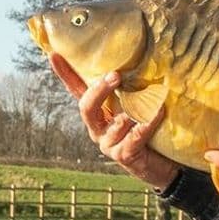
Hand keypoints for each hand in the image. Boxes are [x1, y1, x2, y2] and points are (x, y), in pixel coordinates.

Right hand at [49, 53, 179, 190]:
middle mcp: (99, 128)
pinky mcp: (123, 155)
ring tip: (153, 100)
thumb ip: (137, 91)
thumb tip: (148, 61)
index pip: (78, 91)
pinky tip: (158, 113)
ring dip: (135, 110)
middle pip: (87, 107)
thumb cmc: (152, 132)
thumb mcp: (141, 108)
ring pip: (115, 122)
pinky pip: (134, 135)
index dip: (66, 74)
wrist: (164, 165)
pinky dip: (147, 123)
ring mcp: (108, 143)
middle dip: (99, 90)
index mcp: (100, 113)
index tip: (54, 54)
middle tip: (116, 75)